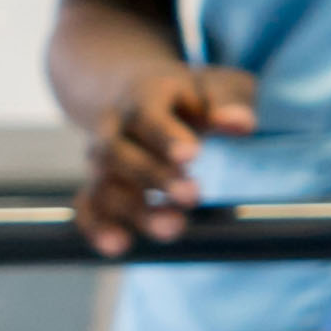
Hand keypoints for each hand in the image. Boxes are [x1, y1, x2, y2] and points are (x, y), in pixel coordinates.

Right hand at [76, 64, 256, 251]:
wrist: (135, 93)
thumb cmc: (191, 95)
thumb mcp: (216, 84)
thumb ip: (228, 101)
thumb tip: (241, 123)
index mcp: (143, 95)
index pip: (147, 115)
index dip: (166, 136)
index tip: (192, 155)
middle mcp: (114, 127)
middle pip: (121, 152)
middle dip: (155, 177)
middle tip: (193, 197)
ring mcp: (103, 158)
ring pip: (105, 184)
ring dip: (134, 210)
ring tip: (171, 230)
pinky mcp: (100, 184)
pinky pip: (89, 206)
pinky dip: (97, 226)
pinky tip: (118, 247)